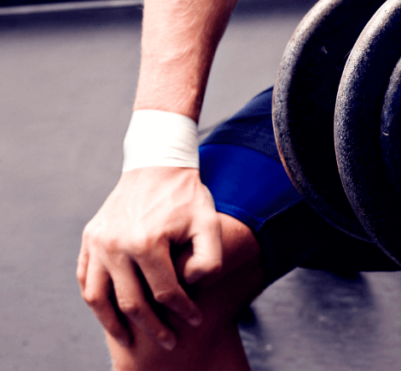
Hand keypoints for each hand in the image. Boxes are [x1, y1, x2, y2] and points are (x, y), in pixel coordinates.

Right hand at [77, 167, 222, 349]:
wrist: (157, 165)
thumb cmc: (188, 197)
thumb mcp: (209, 222)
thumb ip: (209, 257)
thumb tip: (189, 286)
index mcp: (147, 243)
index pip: (166, 293)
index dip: (183, 312)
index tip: (194, 322)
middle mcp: (116, 246)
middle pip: (132, 302)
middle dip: (153, 327)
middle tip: (169, 342)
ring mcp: (98, 243)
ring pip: (98, 298)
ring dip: (113, 324)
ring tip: (129, 340)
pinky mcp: (89, 238)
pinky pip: (85, 279)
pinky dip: (95, 300)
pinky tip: (110, 313)